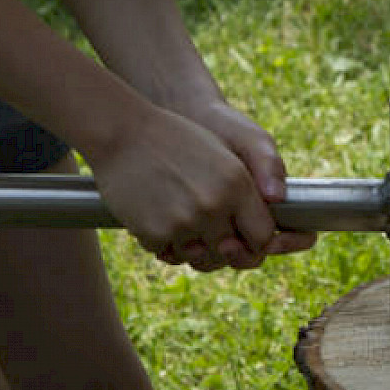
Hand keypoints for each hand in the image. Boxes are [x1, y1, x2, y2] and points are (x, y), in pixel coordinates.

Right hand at [90, 101, 313, 271]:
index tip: (245, 238)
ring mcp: (184, 222)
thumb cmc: (177, 141)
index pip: (263, 236)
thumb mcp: (223, 155)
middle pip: (231, 253)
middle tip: (207, 231)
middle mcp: (214, 205)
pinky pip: (168, 253)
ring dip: (191, 246)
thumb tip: (266, 235)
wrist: (123, 132)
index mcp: (237, 183)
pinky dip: (163, 240)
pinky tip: (156, 214)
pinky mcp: (155, 233)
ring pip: (198, 257)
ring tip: (179, 217)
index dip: (256, 242)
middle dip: (222, 248)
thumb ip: (249, 193)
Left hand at [158, 85, 317, 270]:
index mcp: (268, 204)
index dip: (286, 243)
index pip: (291, 236)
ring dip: (209, 258)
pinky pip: (186, 253)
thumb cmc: (224, 127)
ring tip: (195, 245)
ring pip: (218, 260)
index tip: (271, 241)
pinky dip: (179, 253)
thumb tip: (277, 196)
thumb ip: (267, 163)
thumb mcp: (248, 139)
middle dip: (242, 256)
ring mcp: (214, 228)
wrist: (182, 118)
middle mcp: (243, 221)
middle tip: (226, 245)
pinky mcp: (185, 228)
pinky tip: (171, 242)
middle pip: (250, 257)